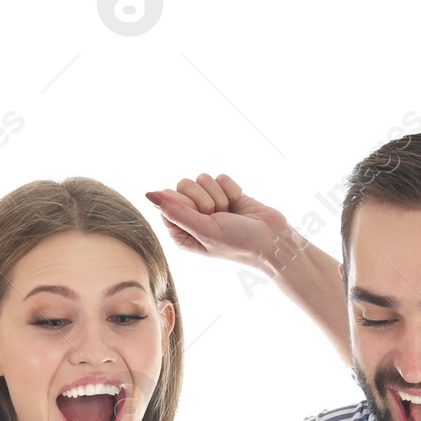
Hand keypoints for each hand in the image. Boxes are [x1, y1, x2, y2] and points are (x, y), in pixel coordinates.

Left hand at [145, 173, 294, 268]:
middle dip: (204, 198)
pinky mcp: (224, 193)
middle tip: (218, 216)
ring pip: (202, 178)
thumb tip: (148, 194)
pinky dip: (232, 190)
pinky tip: (238, 205)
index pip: (167, 200)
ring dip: (219, 195)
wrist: (272, 240)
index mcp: (180, 232)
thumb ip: (176, 212)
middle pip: (183, 184)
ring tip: (229, 213)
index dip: (186, 203)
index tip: (202, 216)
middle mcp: (191, 218)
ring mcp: (208, 204)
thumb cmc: (237, 243)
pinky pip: (220, 177)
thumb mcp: (204, 230)